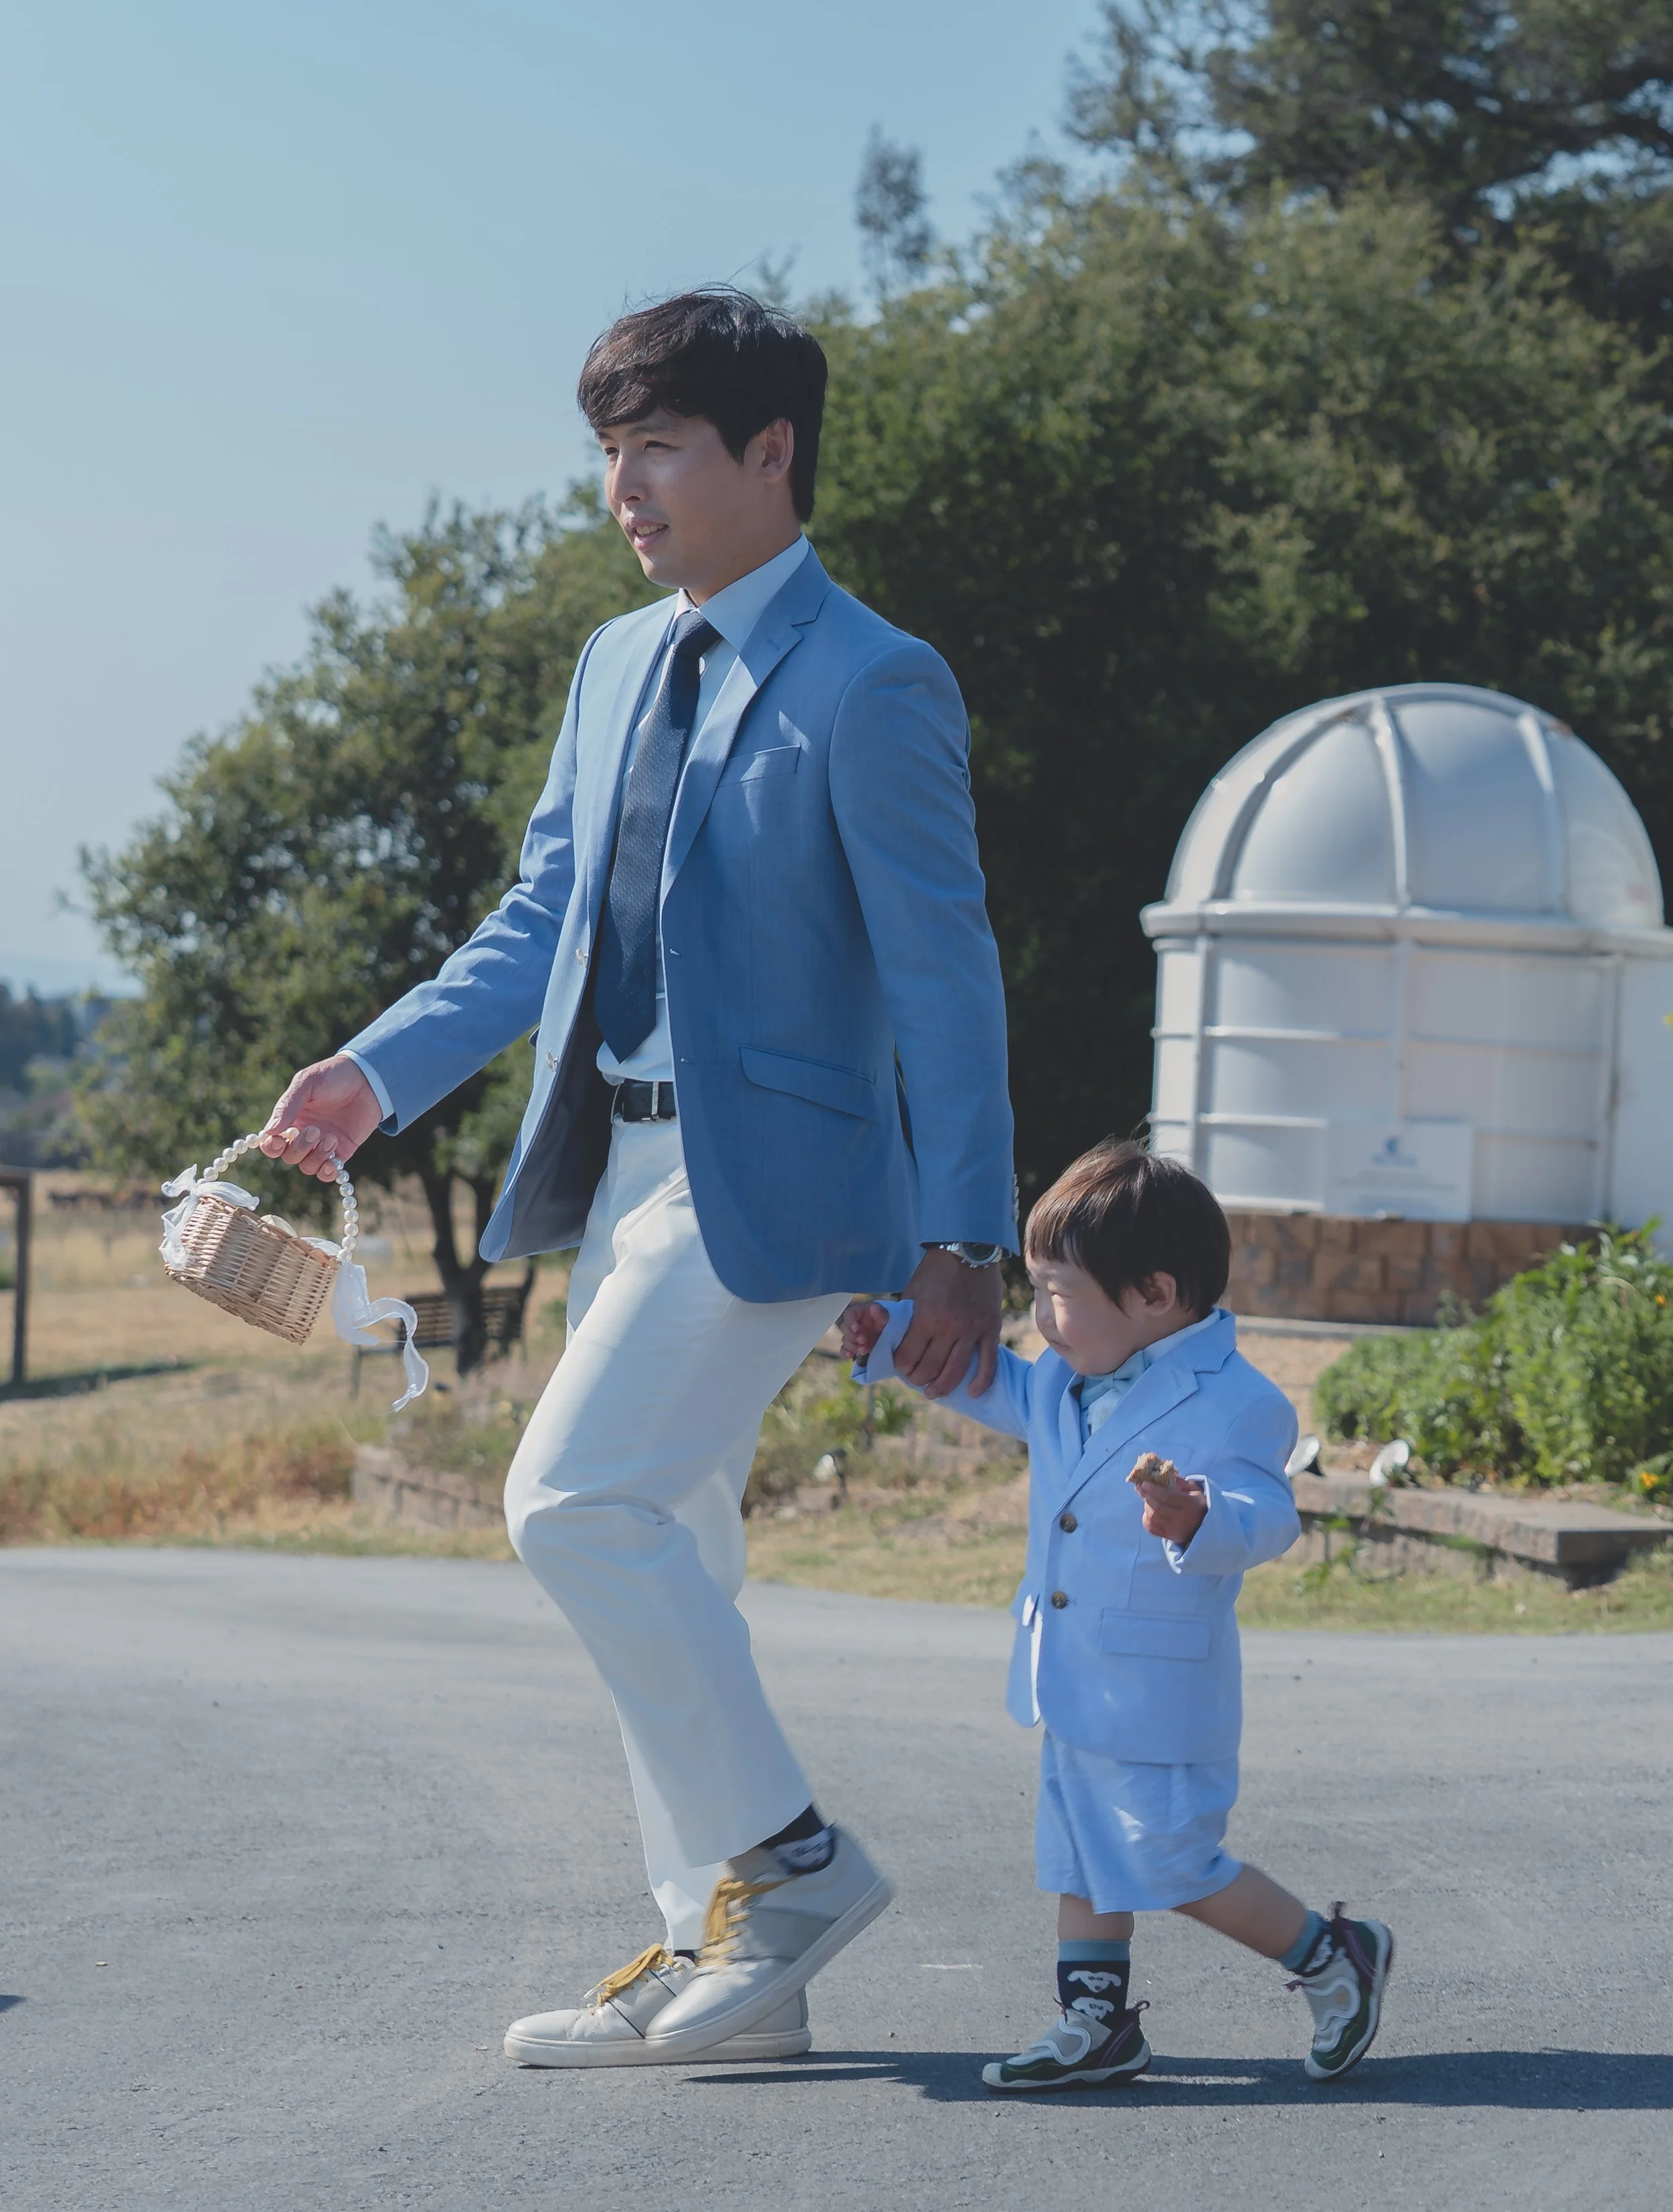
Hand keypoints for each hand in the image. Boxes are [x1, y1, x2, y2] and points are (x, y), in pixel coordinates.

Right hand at [258, 1055, 382, 1181]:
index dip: (271, 1146)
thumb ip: (288, 1105)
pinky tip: (333, 1164)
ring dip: (316, 1157)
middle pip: (290, 1156)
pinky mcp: (342, 1151)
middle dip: (299, 1147)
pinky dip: (328, 1172)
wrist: (368, 1079)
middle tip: (315, 1130)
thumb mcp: (307, 1083)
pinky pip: (328, 1172)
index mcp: (290, 1119)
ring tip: (331, 1139)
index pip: (272, 1142)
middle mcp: (303, 1134)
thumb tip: (269, 1131)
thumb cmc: (333, 1076)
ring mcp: (322, 1145)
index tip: (277, 1141)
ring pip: (308, 1166)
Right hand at [840, 1299, 888, 1362]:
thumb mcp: (885, 1315)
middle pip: (845, 1328)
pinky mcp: (854, 1346)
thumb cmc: (885, 1320)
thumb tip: (874, 1308)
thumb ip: (880, 1312)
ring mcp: (852, 1335)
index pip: (849, 1314)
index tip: (856, 1328)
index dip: (850, 1321)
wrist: (890, 1334)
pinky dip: (846, 1352)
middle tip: (863, 1340)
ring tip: (865, 1349)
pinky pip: (845, 1349)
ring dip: (853, 1346)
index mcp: (859, 1312)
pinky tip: (850, 1355)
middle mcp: (853, 1324)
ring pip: (845, 1340)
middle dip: (852, 1336)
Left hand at [893, 1248, 1002, 1398]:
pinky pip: (989, 1362)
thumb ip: (905, 1318)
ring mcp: (972, 1330)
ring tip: (934, 1392)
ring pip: (956, 1371)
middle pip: (930, 1368)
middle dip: (918, 1379)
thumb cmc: (935, 1271)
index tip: (899, 1367)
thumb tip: (892, 1341)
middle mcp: (949, 1328)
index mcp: (925, 1317)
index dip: (900, 1367)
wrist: (969, 1250)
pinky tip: (972, 1393)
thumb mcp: (912, 1292)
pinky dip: (981, 1381)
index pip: (907, 1356)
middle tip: (915, 1380)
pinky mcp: (991, 1329)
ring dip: (942, 1387)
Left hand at [1136, 1476, 1207, 1547]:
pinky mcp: (1170, 1537)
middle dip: (1146, 1495)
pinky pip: (1152, 1528)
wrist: (1206, 1528)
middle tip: (1139, 1487)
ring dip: (1147, 1506)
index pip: (1168, 1497)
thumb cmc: (1197, 1505)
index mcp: (1191, 1505)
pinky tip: (1148, 1511)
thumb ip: (1182, 1482)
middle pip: (1158, 1507)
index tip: (1144, 1482)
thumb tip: (1167, 1474)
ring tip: (1147, 1498)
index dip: (1154, 1489)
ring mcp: (1175, 1530)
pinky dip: (1146, 1519)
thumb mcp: (1195, 1491)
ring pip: (1153, 1517)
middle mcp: (1183, 1520)